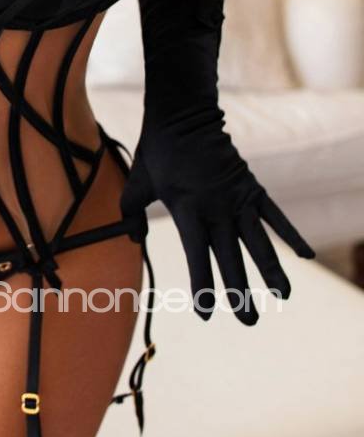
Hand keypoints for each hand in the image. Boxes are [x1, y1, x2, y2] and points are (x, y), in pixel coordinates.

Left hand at [120, 125, 314, 324]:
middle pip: (231, 257)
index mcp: (188, 210)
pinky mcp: (252, 188)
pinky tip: (305, 256)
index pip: (197, 255)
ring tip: (283, 296)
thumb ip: (130, 213)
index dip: (203, 285)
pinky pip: (276, 216)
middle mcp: (216, 208)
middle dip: (240, 291)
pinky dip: (292, 234)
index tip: (205, 312)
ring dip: (271, 270)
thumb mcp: (137, 183)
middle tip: (249, 321)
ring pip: (258, 242)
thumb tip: (131, 237)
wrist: (184, 116)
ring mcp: (238, 198)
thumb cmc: (158, 152)